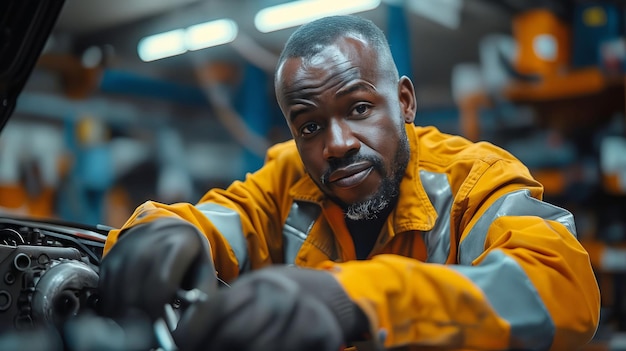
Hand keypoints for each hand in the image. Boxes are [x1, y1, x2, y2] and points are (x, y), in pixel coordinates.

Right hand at [98, 218, 216, 320]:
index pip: (161, 281)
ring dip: (126, 313)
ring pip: (118, 292)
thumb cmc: (189, 257)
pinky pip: (106, 289)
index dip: (159, 309)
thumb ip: (202, 302)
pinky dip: (114, 306)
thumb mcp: (204, 274)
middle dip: (141, 315)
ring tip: (140, 322)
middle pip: (136, 289)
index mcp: (177, 242)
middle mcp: (147, 241)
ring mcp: (125, 248)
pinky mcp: (110, 257)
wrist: (169, 230)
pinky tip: (128, 312)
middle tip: (149, 329)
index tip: (161, 326)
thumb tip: (185, 335)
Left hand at [172, 266, 371, 350]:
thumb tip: (187, 334)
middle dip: (212, 350)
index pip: (217, 308)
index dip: (194, 333)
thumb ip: (229, 307)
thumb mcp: (257, 291)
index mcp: (260, 283)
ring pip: (257, 348)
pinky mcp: (321, 334)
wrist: (335, 296)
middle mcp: (281, 295)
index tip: (182, 345)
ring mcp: (302, 315)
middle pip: (234, 334)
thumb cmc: (289, 296)